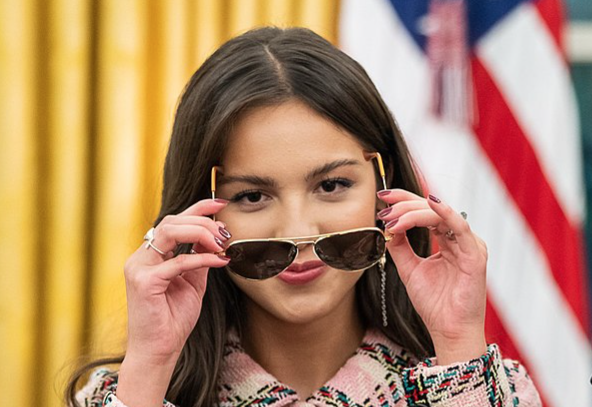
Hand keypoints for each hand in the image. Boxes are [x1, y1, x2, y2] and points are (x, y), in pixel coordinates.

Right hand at [122, 198, 230, 361]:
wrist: (160, 350)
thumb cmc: (173, 319)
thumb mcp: (192, 282)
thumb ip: (199, 260)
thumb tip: (216, 240)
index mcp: (150, 256)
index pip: (173, 222)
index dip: (197, 208)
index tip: (221, 203)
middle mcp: (141, 258)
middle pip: (171, 222)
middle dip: (203, 222)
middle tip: (225, 233)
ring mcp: (139, 268)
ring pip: (169, 232)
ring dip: (201, 233)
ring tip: (221, 243)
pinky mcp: (144, 282)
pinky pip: (178, 262)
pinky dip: (201, 258)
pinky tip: (219, 261)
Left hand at [378, 189, 486, 363]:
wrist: (448, 331)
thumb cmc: (434, 303)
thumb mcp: (409, 269)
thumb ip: (400, 246)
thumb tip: (388, 224)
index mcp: (447, 240)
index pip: (425, 211)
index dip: (404, 200)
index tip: (382, 196)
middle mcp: (459, 239)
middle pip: (431, 209)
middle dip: (404, 205)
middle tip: (384, 207)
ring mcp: (469, 245)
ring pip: (441, 216)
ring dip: (414, 213)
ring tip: (393, 218)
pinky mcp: (475, 255)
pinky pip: (460, 228)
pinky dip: (445, 213)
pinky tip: (431, 203)